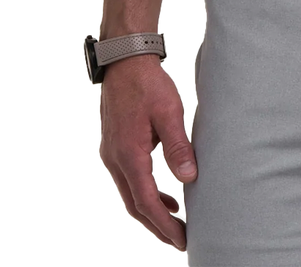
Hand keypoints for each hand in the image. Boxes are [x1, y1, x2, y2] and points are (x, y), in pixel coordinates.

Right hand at [99, 54, 197, 249]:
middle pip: (135, 205)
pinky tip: (163, 192)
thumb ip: (178, 147)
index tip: (182, 239)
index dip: (164, 225)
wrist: (124, 60)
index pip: (146, 202)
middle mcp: (114, 159)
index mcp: (128, 155)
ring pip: (130, 193)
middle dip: (157, 225)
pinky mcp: (115, 145)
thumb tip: (189, 179)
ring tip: (175, 221)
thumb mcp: (169, 112)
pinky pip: (129, 178)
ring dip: (150, 209)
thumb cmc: (148, 83)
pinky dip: (145, 191)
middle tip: (179, 239)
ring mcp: (111, 153)